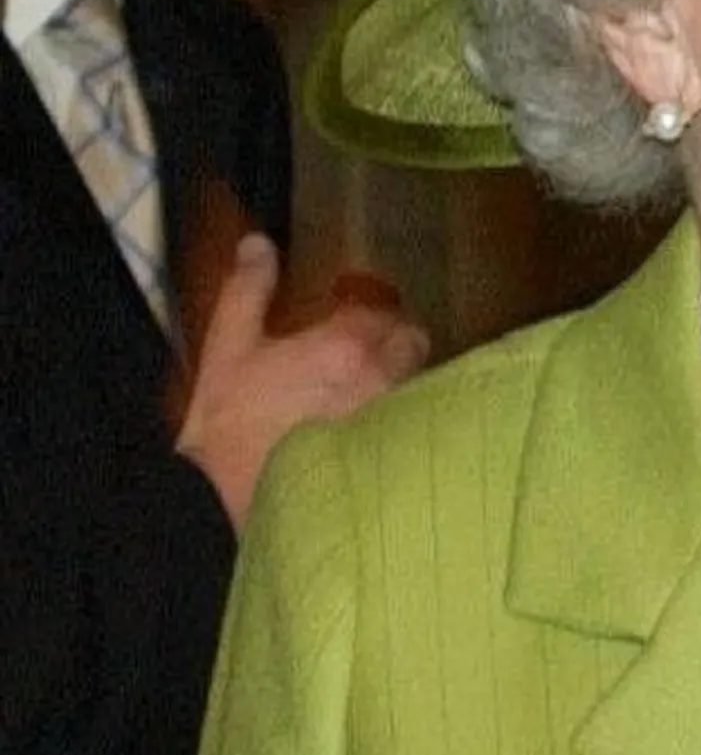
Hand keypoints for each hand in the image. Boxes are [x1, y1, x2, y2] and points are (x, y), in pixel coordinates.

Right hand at [174, 237, 427, 526]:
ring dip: (400, 380)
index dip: (367, 309)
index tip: (347, 312)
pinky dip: (402, 422)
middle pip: (414, 345)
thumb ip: (248, 292)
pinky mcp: (399, 466)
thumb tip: (258, 245)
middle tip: (360, 351)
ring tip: (361, 392)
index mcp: (348, 347)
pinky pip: (414, 430)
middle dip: (395, 341)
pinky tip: (369, 434)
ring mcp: (396, 425)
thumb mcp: (227, 350)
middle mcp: (385, 383)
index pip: (385, 310)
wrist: (227, 509)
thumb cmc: (228, 429)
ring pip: (419, 386)